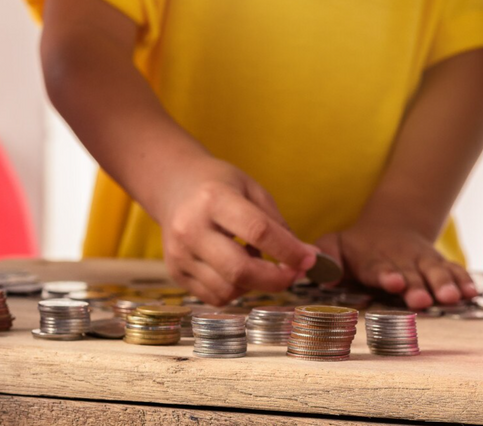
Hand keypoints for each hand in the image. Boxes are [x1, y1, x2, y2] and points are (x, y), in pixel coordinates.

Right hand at [149, 156, 315, 304]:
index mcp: (213, 200)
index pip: (258, 231)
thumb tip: (307, 257)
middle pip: (240, 269)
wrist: (172, 186)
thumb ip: (278, 224)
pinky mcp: (175, 272)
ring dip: (254, 284)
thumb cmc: (217, 185)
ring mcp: (179, 254)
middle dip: (276, 279)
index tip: (310, 259)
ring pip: (229, 289)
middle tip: (295, 273)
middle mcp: (190, 229)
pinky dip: (235, 289)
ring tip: (255, 259)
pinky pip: (215, 296)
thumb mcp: (251, 189)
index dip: (288, 250)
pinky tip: (235, 267)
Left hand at [316, 222, 477, 309]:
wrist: (391, 225)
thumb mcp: (336, 244)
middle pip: (411, 274)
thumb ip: (327, 255)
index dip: (387, 275)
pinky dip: (463, 281)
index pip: (380, 268)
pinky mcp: (440, 264)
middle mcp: (402, 261)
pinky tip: (472, 293)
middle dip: (418, 287)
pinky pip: (453, 270)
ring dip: (444, 285)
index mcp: (374, 260)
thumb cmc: (357, 247)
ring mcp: (423, 262)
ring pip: (435, 272)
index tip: (393, 282)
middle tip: (423, 300)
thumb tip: (323, 274)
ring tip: (452, 297)